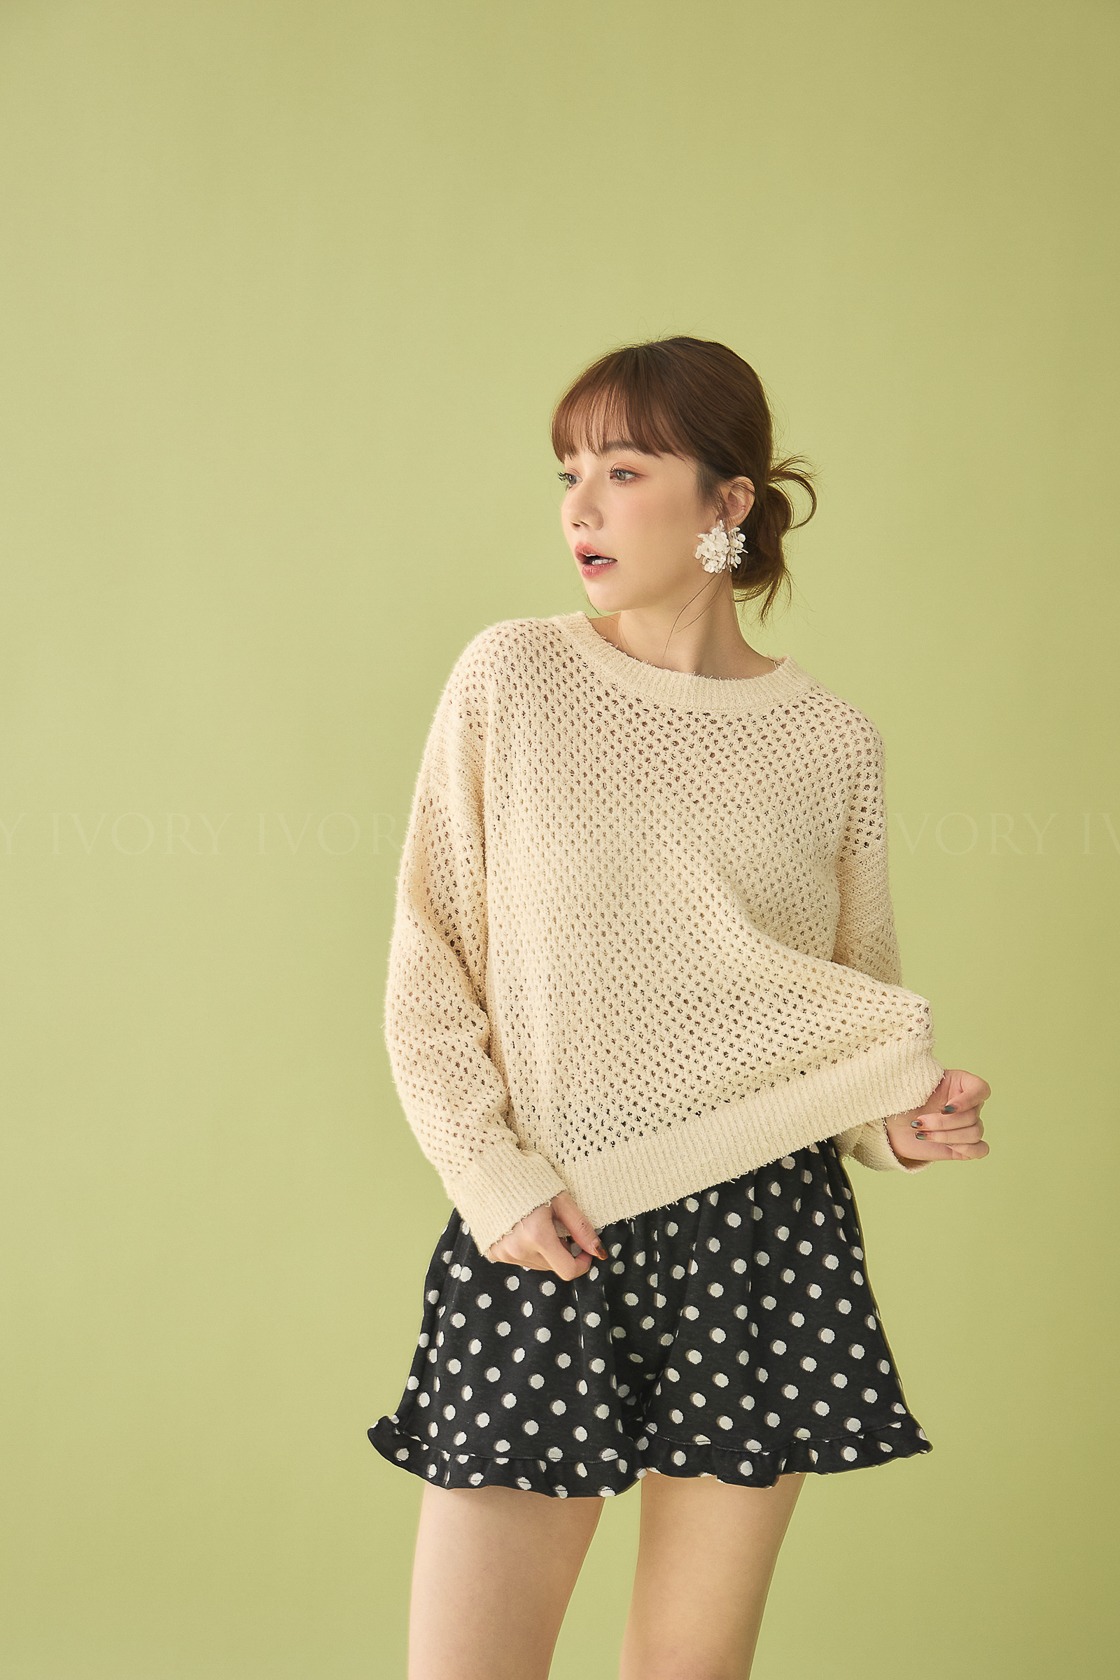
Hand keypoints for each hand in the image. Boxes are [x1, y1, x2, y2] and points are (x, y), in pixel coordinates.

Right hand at [485, 1190, 607, 1278]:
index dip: (582, 1263)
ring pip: (537, 1263)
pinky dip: (526, 1248)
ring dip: (544, 1250)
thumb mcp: (560, 1199)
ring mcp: (503, 1253)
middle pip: (552, 1266)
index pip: (568, 1270)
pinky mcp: (493, 1252)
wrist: (488, 1171)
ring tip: (537, 1223)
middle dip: (561, 1250)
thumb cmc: (528, 1179)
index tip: (584, 1249)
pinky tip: (522, 1227)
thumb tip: (599, 1251)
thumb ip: (580, 1227)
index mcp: (537, 1236)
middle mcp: (518, 1250)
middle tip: (557, 1225)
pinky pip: (519, 1259)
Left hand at [884, 1068, 990, 1166]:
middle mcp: (967, 1106)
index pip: (981, 1089)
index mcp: (959, 1085)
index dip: (968, 1099)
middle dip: (943, 1123)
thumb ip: (924, 1072)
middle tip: (919, 1122)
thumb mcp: (911, 1082)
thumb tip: (929, 1067)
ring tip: (924, 1134)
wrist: (890, 1125)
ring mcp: (966, 1126)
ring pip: (974, 1133)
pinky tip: (946, 1146)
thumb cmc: (902, 1100)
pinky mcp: (962, 1146)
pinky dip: (966, 1149)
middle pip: (973, 1116)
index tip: (945, 1107)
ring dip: (947, 1136)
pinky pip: (980, 1149)